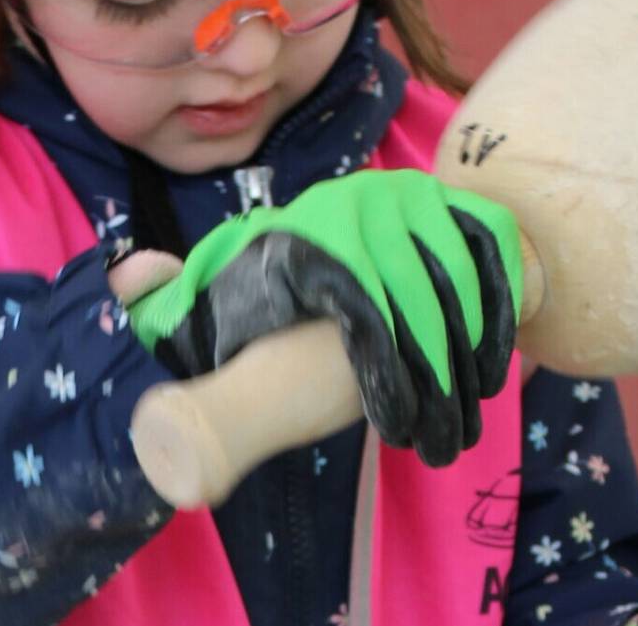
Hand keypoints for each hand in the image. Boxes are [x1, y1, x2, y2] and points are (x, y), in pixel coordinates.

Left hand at [125, 169, 521, 465]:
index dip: (390, 376)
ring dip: (473, 357)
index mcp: (301, 233)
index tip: (397, 429)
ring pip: (460, 284)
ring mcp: (409, 194)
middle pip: (419, 302)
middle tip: (439, 443)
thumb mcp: (204, 318)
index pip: (366, 309)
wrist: (303, 261)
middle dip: (437, 381)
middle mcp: (356, 201)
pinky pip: (492, 249)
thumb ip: (156, 311)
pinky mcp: (448, 200)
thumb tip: (134, 283)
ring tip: (463, 418)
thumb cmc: (255, 313)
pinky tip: (493, 364)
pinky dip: (502, 304)